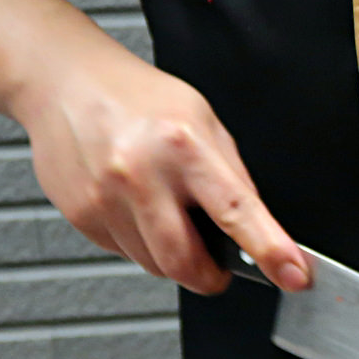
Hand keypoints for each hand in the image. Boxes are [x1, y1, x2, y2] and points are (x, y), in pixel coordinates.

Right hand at [16, 47, 308, 294]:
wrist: (64, 81)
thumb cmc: (138, 99)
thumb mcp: (204, 122)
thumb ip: (232, 177)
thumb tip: (260, 230)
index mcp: (184, 146)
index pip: (237, 211)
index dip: (269, 250)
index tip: (293, 276)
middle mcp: (140, 174)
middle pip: (185, 262)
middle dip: (210, 277)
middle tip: (219, 268)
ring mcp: (104, 198)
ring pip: (154, 264)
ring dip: (173, 257)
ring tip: (168, 213)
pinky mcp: (81, 215)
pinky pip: (125, 252)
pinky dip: (141, 242)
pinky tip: (135, 205)